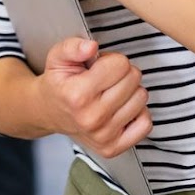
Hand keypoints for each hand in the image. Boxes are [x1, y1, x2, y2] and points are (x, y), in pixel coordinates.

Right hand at [32, 37, 152, 159]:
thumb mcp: (57, 57)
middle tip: (104, 79)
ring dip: (129, 91)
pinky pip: (145, 124)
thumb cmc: (58, 83)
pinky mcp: (112, 148)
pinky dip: (137, 113)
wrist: (48, 113)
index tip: (98, 67)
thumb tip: (91, 46)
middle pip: (133, 79)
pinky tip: (120, 108)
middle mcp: (92, 118)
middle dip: (121, 73)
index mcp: (78, 94)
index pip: (120, 64)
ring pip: (141, 98)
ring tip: (110, 92)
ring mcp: (103, 136)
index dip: (111, 60)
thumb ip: (73, 47)